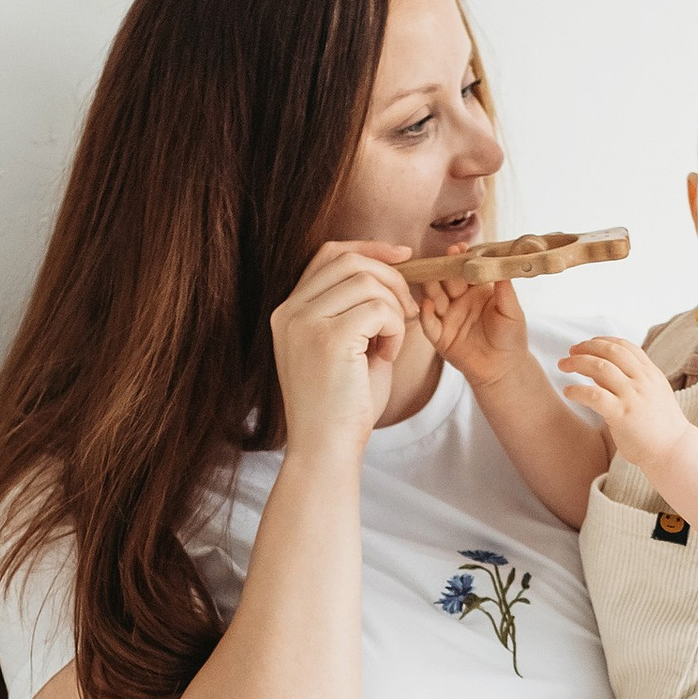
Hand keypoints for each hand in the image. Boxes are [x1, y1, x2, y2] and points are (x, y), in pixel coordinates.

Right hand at [270, 239, 414, 454]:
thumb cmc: (342, 405)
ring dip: (393, 309)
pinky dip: (395, 328)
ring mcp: (304, 323)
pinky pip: (378, 308)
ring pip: (367, 282)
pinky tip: (388, 356)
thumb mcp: (346, 346)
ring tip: (391, 344)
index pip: (329, 255)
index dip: (369, 248)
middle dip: (390, 278)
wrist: (326, 450)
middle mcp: (289, 312)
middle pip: (349, 260)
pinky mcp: (328, 339)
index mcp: (289, 311)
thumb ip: (357, 307)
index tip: (402, 257)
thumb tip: (392, 268)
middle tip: (409, 310)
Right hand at [416, 269, 528, 391]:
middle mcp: (458, 300)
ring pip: (434, 298)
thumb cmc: (511, 337)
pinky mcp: (440, 337)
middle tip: (446, 257)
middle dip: (444, 267)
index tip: (460, 248)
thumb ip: (505, 288)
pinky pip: (429, 324)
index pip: (464, 270)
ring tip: (431, 275)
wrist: (505, 368)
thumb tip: (503, 262)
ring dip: (431, 286)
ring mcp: (448, 318)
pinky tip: (428, 305)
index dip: (461, 259)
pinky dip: (426, 314)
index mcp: (476, 290)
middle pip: (446, 280)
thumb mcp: (512, 310)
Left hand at [558, 334, 688, 481]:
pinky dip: (577, 390)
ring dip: (577, 363)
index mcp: (650, 374)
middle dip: (586, 347)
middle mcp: (642, 380)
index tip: (588, 344)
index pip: (625, 346)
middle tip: (570, 352)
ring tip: (563, 366)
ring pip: (600, 367)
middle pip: (610, 351)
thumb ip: (632, 381)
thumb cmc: (660, 428)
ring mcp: (632, 396)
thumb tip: (600, 374)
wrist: (673, 450)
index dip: (602, 341)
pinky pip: (594, 395)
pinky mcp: (622, 414)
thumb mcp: (653, 395)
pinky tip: (568, 391)